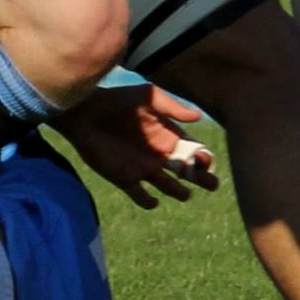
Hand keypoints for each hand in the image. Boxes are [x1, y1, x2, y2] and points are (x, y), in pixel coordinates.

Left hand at [53, 84, 220, 209]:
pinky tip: (153, 201)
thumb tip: (198, 117)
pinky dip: (147, 201)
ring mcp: (142, 167)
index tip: (206, 160)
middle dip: (200, 178)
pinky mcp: (124, 178)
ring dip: (177, 191)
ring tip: (185, 194)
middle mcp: (158, 153)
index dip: (202, 156)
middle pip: (185, 171)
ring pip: (167, 185)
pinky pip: (139, 195)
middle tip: (212, 184)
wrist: (86, 112)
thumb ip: (172, 108)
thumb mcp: (148, 97)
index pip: (192, 150)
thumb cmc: (117, 100)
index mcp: (167, 134)